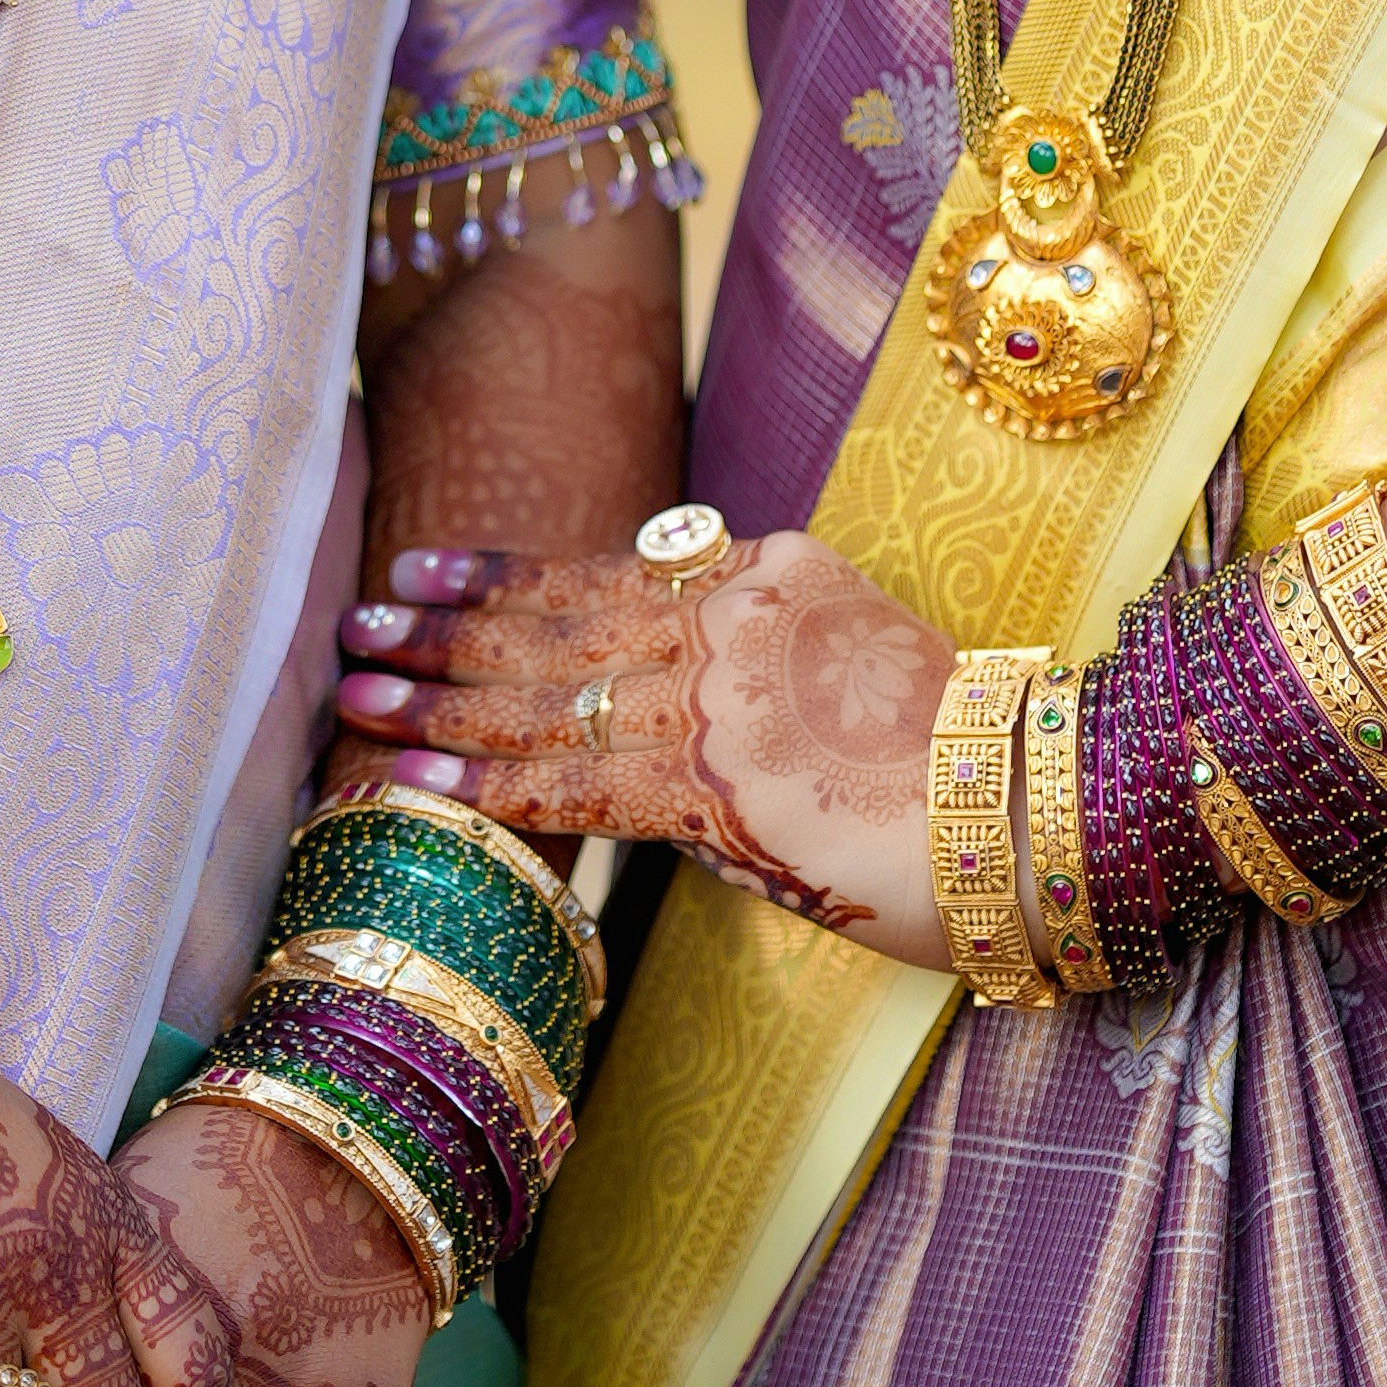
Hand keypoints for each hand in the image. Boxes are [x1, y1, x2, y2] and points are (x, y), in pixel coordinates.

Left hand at [335, 529, 951, 973]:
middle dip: (447, 626)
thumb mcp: (852, 663)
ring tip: (355, 688)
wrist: (1031, 815)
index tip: (431, 572)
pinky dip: (483, 784)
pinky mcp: (715, 785)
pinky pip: (574, 782)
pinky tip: (411, 779)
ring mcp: (721, 696)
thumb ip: (751, 664)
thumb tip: (657, 708)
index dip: (508, 576)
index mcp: (770, 572)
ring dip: (438, 698)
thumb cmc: (957, 764)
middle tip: (357, 618)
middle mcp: (735, 617)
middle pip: (561, 619)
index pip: (611, 571)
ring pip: (548, 694)